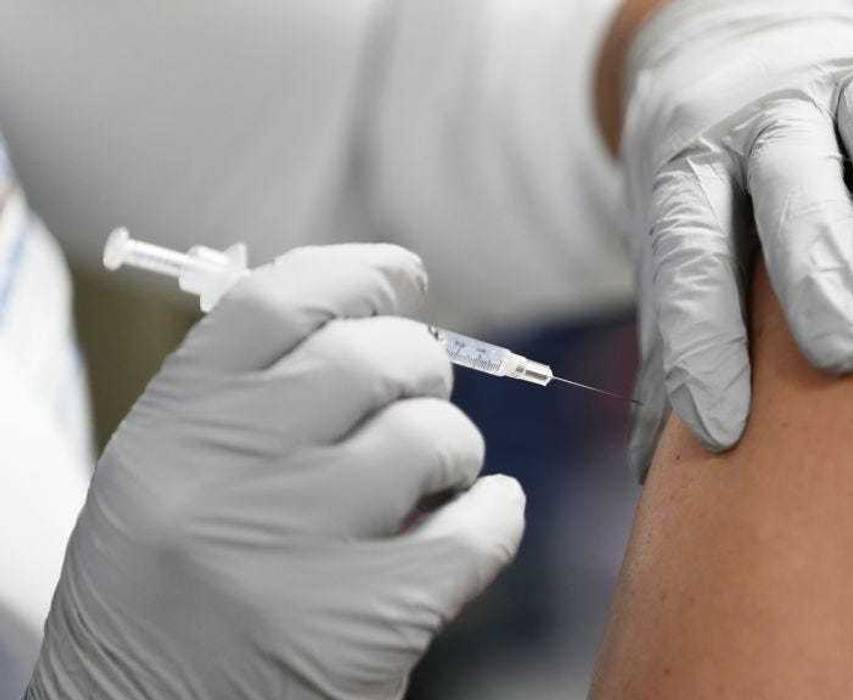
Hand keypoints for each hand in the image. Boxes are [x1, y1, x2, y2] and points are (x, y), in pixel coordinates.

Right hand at [27, 246, 524, 698]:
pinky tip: (482, 518)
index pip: (280, 300)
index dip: (360, 273)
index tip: (403, 278)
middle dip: (421, 366)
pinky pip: (479, 528)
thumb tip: (373, 320)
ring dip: (453, 447)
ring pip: (432, 436)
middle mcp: (227, 478)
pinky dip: (496, 514)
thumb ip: (246, 402)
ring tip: (434, 481)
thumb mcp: (164, 485)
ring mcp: (298, 550)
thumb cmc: (167, 603)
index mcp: (169, 432)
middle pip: (372, 356)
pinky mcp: (367, 623)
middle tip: (422, 396)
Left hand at [619, 0, 852, 473]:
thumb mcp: (672, 240)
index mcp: (693, 171)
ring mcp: (840, 90)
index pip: (692, 256)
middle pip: (790, 192)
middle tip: (841, 354)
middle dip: (817, 271)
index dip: (703, 338)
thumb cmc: (711, 182)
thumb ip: (674, 337)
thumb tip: (656, 470)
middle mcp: (765, 126)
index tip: (722, 427)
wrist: (724, 42)